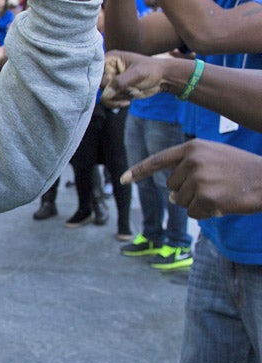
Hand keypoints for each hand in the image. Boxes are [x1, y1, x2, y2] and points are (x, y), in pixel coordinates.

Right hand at [101, 50, 188, 107]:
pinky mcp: (115, 91)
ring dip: (116, 98)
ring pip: (103, 95)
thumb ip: (120, 82)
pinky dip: (117, 103)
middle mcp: (108, 70)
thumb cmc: (151, 70)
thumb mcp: (137, 74)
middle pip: (98, 84)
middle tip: (126, 89)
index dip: (101, 79)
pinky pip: (109, 100)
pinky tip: (128, 100)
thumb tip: (105, 94)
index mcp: (110, 59)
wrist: (163, 79)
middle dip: (111, 91)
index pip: (95, 71)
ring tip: (130, 94)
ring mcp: (111, 81)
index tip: (111, 83)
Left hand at [121, 140, 261, 218]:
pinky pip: (194, 213)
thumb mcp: (213, 157)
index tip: (122, 179)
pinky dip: (206, 214)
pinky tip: (222, 204)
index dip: (139, 171)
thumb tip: (172, 196)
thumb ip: (188, 170)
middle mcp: (192, 161)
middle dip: (188, 191)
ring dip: (198, 203)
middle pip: (172, 186)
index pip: (159, 160)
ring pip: (181, 201)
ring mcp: (199, 179)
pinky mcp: (207, 197)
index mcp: (192, 148)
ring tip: (220, 193)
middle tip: (214, 185)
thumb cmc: (240, 169)